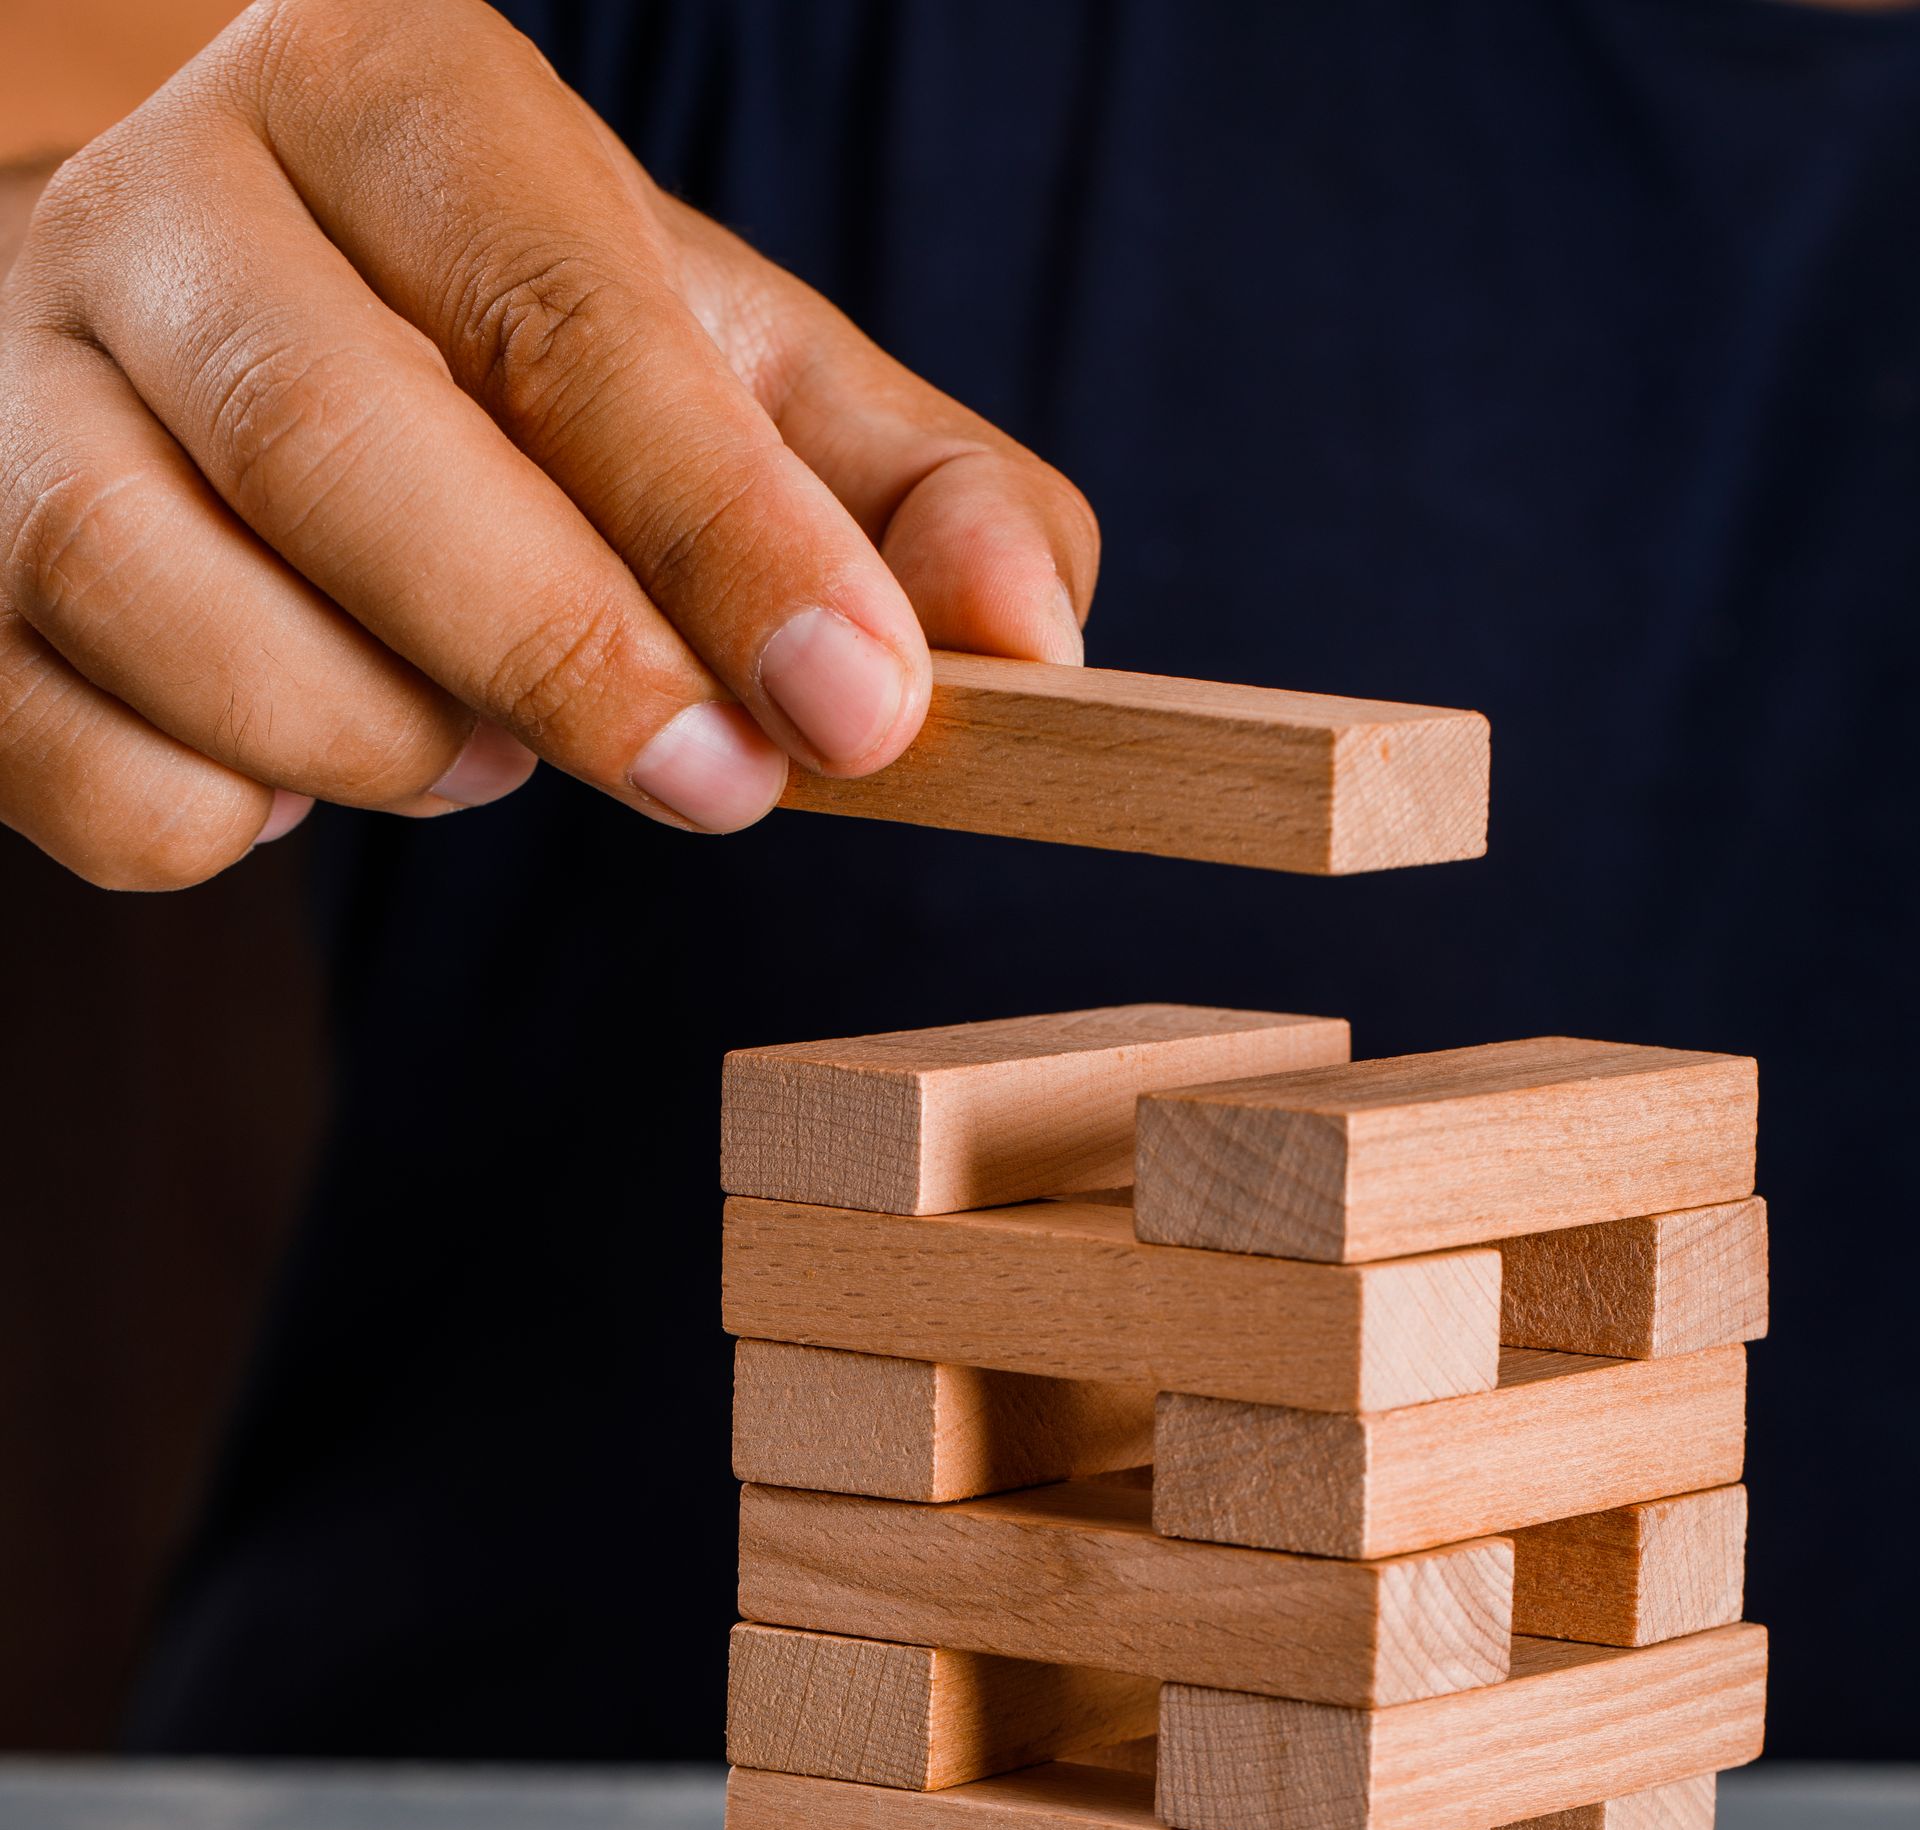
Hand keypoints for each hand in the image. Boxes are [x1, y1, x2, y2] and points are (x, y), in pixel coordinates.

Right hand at [0, 0, 1096, 886]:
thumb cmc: (475, 344)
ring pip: (191, 633)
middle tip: (713, 778)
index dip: (729, 531)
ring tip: (479, 726)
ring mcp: (4, 395)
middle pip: (343, 456)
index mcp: (384, 100)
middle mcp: (158, 211)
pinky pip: (114, 792)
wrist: (171, 305)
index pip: (562, 312)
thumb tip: (1030, 641)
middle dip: (563, 661)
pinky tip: (296, 739)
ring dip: (396, 750)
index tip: (864, 708)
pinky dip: (242, 825)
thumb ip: (883, 481)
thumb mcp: (700, 353)